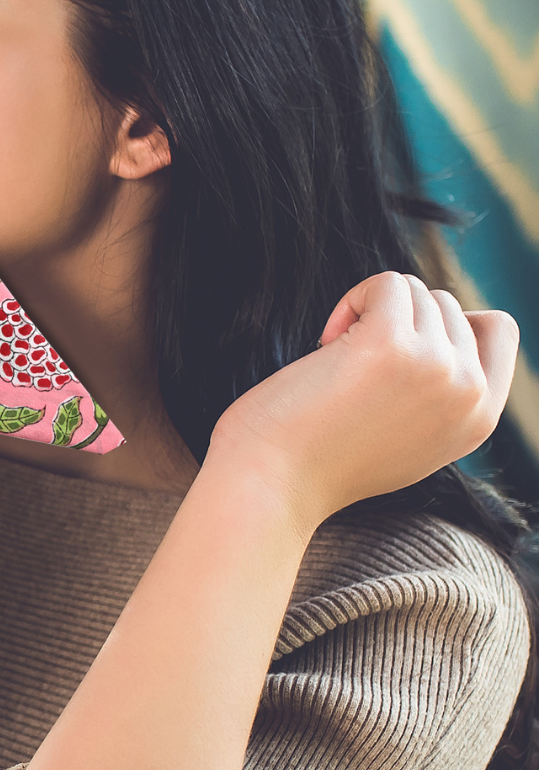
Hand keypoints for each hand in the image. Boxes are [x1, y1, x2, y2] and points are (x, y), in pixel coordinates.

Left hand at [208, 271, 516, 527]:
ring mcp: (436, 367)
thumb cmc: (319, 459)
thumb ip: (439, 398)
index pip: (497, 330)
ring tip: (334, 359)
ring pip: (416, 292)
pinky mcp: (392, 345)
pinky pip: (388, 283)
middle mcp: (470, 393)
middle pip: (448, 305)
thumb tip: (443, 340)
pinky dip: (353, 299)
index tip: (397, 348)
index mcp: (479, 419)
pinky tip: (326, 340)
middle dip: (395, 319)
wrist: (271, 486)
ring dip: (369, 311)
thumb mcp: (408, 439)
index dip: (446, 322)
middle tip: (350, 365)